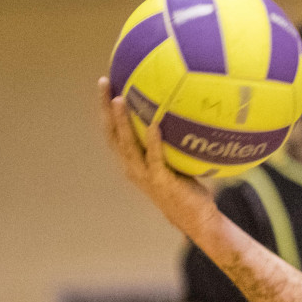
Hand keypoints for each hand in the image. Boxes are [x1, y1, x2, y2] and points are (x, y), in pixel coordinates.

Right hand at [97, 78, 217, 237]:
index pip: (113, 130)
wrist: (197, 219)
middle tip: (104, 83)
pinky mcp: (161, 182)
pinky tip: (155, 125)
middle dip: (106, 108)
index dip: (106, 108)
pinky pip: (155, 158)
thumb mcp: (177, 159)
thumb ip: (173, 139)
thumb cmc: (188, 188)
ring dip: (122, 122)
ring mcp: (145, 175)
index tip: (106, 83)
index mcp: (133, 160)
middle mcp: (132, 167)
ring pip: (127, 145)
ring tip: (119, 100)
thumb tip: (184, 108)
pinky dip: (153, 141)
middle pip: (112, 134)